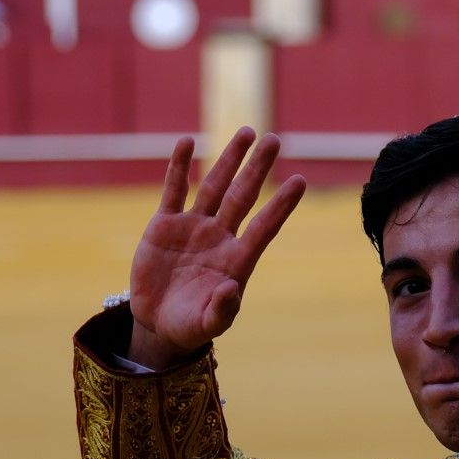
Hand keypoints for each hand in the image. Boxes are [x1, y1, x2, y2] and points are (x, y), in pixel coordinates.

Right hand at [127, 128, 305, 368]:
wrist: (158, 322)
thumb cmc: (190, 325)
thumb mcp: (208, 325)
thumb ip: (222, 309)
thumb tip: (231, 288)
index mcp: (237, 260)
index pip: (264, 227)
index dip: (280, 206)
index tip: (300, 181)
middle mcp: (220, 237)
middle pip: (243, 196)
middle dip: (257, 168)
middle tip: (275, 139)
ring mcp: (193, 227)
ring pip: (214, 186)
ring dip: (228, 159)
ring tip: (246, 132)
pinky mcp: (165, 224)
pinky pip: (174, 190)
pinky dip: (179, 167)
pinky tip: (188, 142)